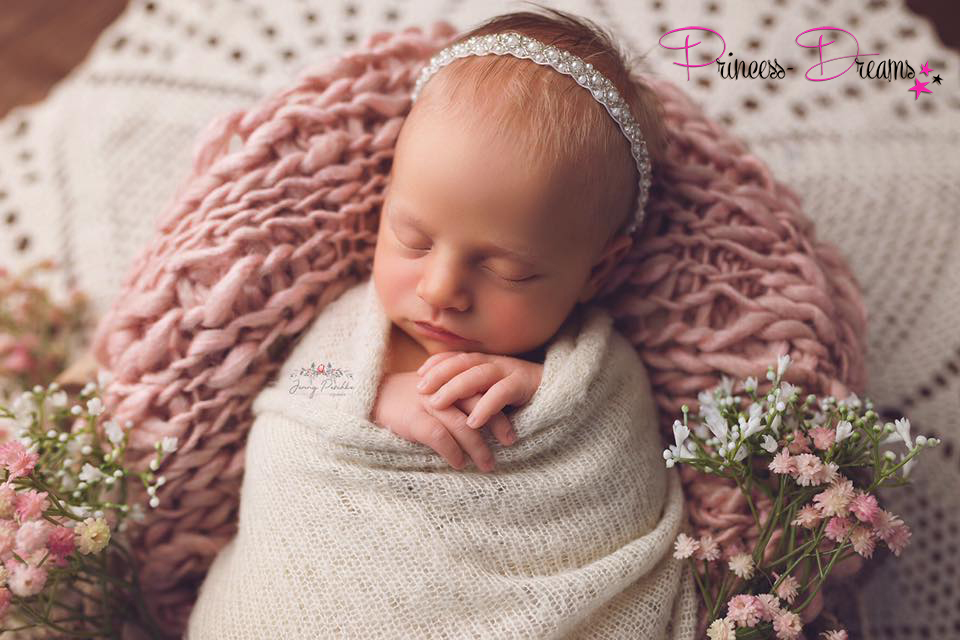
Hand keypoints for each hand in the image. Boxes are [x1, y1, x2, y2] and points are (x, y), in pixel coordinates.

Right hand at [371, 371, 516, 471]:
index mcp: (450, 379)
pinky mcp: (414, 418)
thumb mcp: (434, 390)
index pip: (482, 392)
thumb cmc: (406, 398)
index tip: (511, 429)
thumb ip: (456, 398)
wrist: (371, 397)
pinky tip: (459, 464)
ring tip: (487, 464)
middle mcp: (443, 388)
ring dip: (478, 448)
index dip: (500, 410)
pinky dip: (452, 452)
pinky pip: (440, 437)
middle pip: (478, 406)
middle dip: (497, 426)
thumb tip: (483, 421)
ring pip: (463, 426)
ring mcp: (429, 403)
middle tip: (509, 444)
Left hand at [416, 351, 543, 431]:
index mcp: (487, 361)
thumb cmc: (520, 396)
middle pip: (463, 363)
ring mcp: (511, 371)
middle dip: (439, 374)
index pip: (457, 357)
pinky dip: (486, 406)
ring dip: (455, 389)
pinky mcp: (524, 385)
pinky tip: (472, 421)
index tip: (418, 375)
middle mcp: (496, 362)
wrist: (559, 393)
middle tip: (420, 390)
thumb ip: (474, 391)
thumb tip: (444, 400)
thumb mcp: (493, 390)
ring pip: (478, 375)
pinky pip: (502, 394)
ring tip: (437, 404)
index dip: (437, 363)